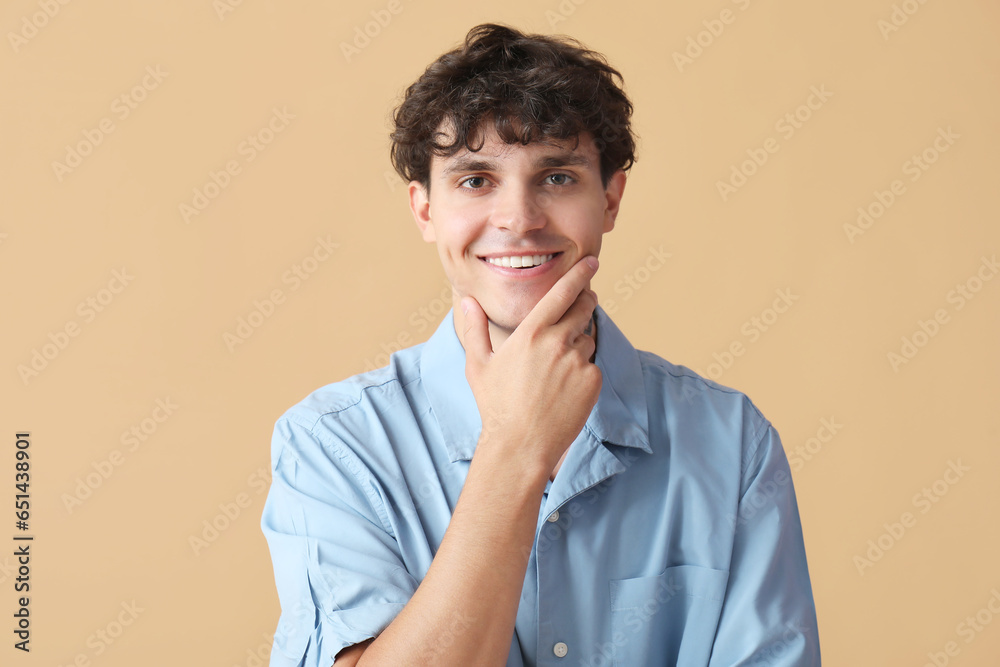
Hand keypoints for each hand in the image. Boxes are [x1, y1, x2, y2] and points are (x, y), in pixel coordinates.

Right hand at [461, 256, 602, 477]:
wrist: (520, 445)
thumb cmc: (496, 405)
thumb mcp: (479, 365)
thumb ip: (475, 329)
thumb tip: (467, 301)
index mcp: (531, 333)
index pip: (562, 293)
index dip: (579, 274)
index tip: (591, 262)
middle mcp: (558, 342)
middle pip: (583, 309)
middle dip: (585, 303)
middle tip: (581, 306)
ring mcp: (578, 362)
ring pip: (587, 339)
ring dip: (578, 344)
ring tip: (557, 368)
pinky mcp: (592, 381)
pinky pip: (592, 366)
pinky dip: (583, 371)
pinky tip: (564, 389)